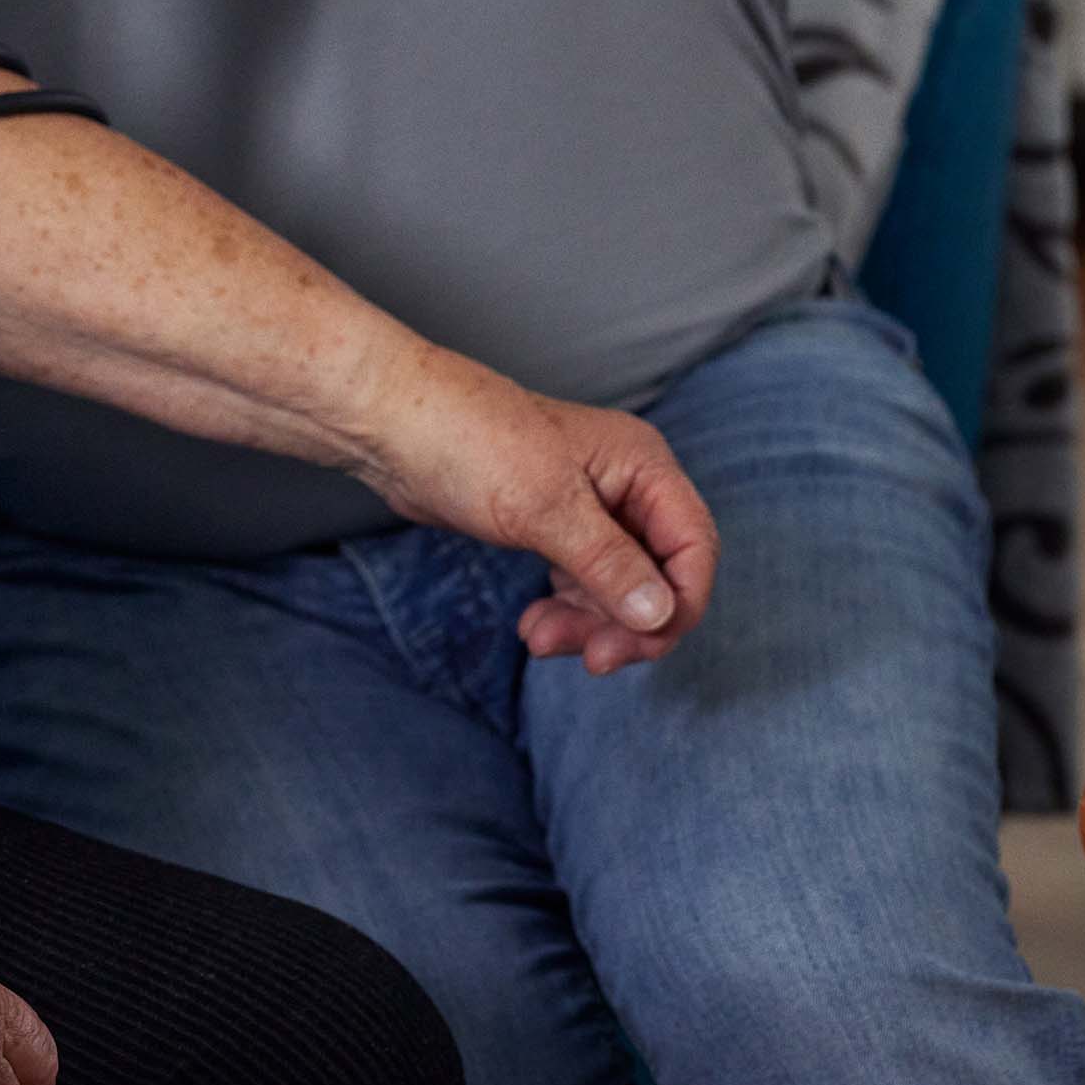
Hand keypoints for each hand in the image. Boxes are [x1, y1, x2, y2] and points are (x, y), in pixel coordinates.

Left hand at [343, 345, 720, 674]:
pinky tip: (535, 628)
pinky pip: (580, 583)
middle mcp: (624, 485)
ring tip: (540, 640)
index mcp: (641, 464)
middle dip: (627, 623)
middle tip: (591, 659)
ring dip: (590, 623)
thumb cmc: (468, 442)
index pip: (693, 547)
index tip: (642, 646)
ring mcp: (587, 507)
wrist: (391, 425)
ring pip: (618, 586)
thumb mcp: (544, 506)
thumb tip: (660, 614)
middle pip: (658, 574)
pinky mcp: (550, 526)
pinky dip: (566, 611)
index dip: (680, 603)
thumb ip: (608, 563)